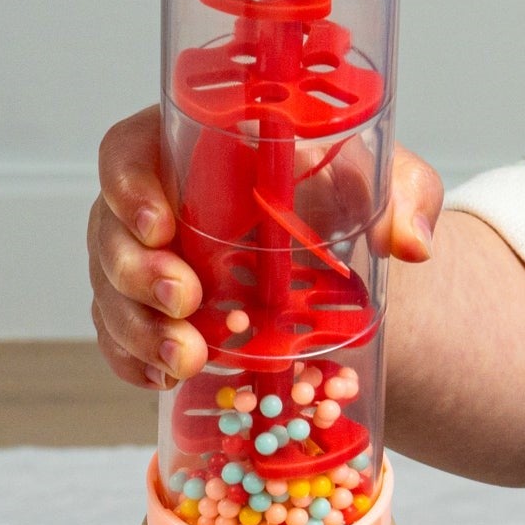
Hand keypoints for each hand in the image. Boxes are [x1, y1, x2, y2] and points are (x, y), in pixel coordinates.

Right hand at [86, 106, 444, 390]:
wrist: (346, 250)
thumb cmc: (350, 191)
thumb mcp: (388, 180)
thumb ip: (408, 193)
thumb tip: (414, 241)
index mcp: (198, 144)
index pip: (130, 148)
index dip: (128, 183)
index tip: (159, 223)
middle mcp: (159, 198)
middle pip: (110, 229)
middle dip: (138, 273)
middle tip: (185, 302)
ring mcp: (147, 258)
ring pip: (110, 290)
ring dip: (138, 328)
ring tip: (185, 359)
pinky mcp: (150, 310)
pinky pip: (118, 336)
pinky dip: (134, 360)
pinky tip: (163, 379)